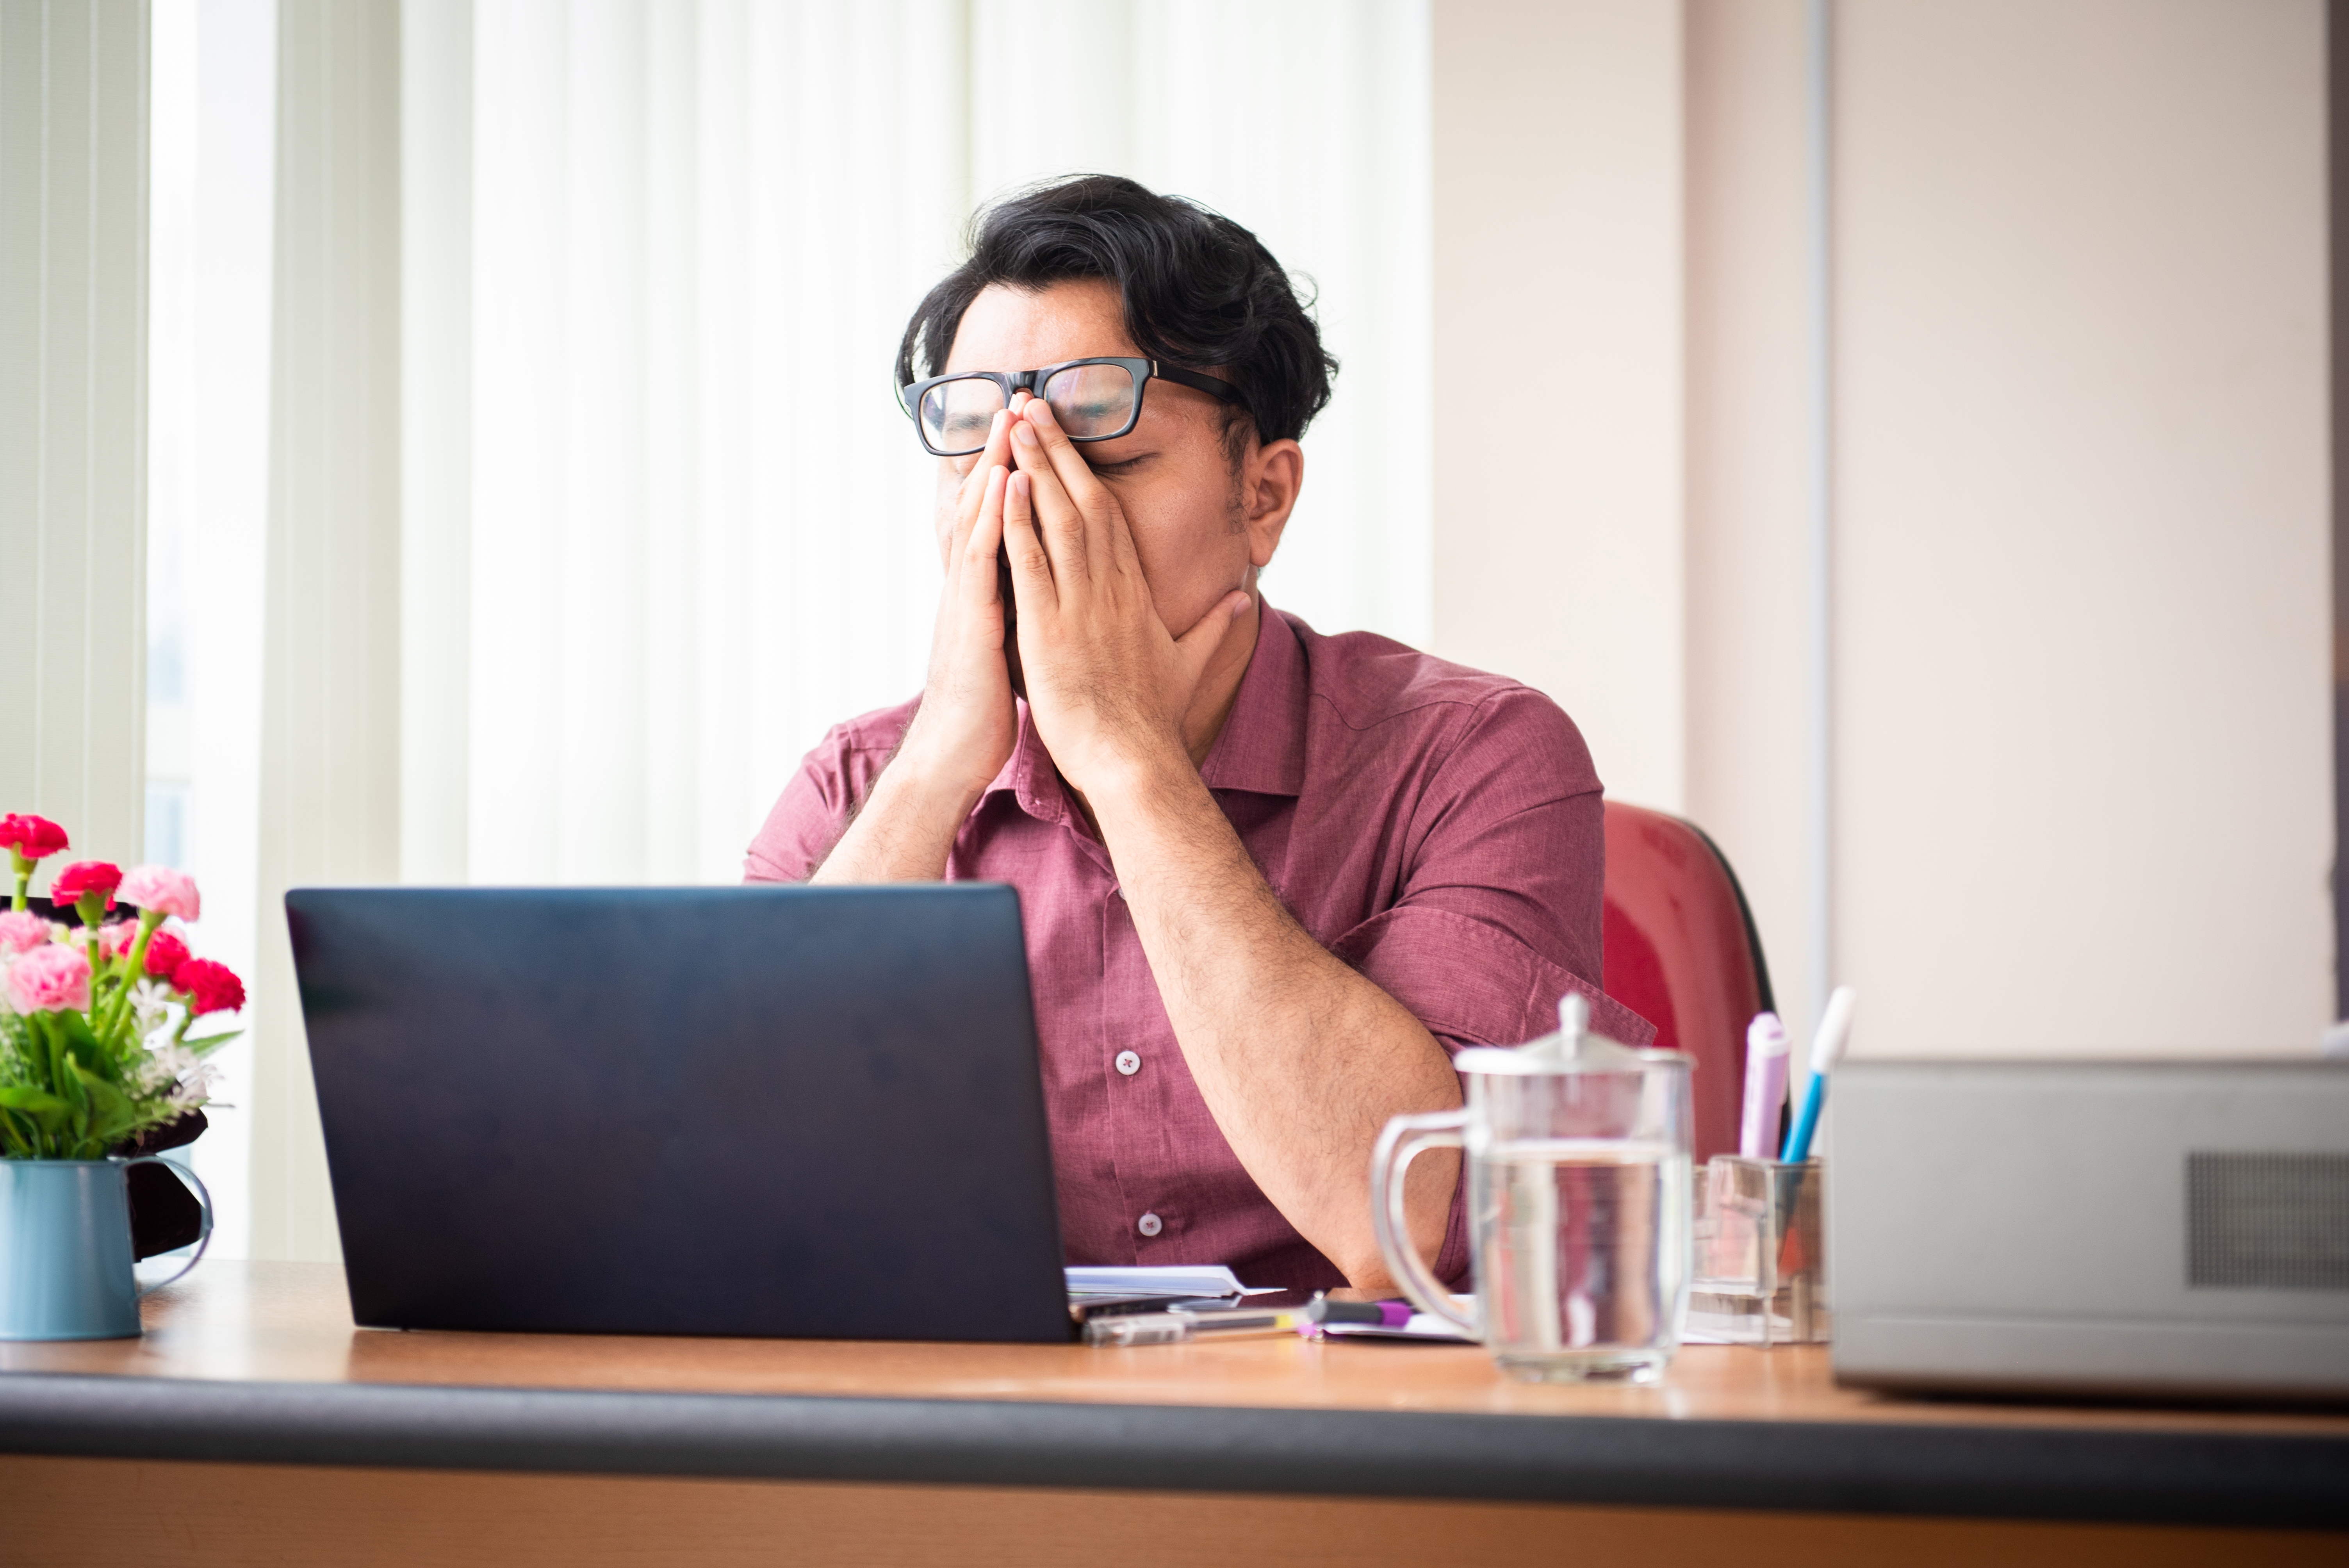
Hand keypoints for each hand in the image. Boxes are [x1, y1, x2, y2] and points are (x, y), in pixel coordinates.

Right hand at [895, 410, 1018, 804]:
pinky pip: (982, 561)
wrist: (954, 755)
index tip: (1030, 433)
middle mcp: (971, 586)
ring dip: (993, 468)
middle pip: (984, 507)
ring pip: (979, 520)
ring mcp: (967, 600)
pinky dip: (991, 518)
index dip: (1012, 475)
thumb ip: (1015, 615)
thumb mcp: (1006, 650)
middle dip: (1000, 454)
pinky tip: (1003, 483)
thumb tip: (1035, 596)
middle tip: (1015, 401)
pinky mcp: (971, 621)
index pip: (998, 521)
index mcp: (986, 592)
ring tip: (1008, 420)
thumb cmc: (984, 709)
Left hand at [999, 396, 1250, 795]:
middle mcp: (1110, 589)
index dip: (1087, 471)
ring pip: (1057, 520)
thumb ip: (1214, 629)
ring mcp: (1080, 606)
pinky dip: (1017, 521)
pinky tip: (1004, 484)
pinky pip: (1032, 564)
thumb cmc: (1156, 722)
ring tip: (1016, 422)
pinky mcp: (1049, 628)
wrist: (1135, 762)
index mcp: (1134, 594)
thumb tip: (1243, 600)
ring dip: (1036, 467)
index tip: (1068, 435)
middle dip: (1059, 449)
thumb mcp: (1191, 666)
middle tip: (1034, 402)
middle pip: (1085, 502)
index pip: (1111, 517)